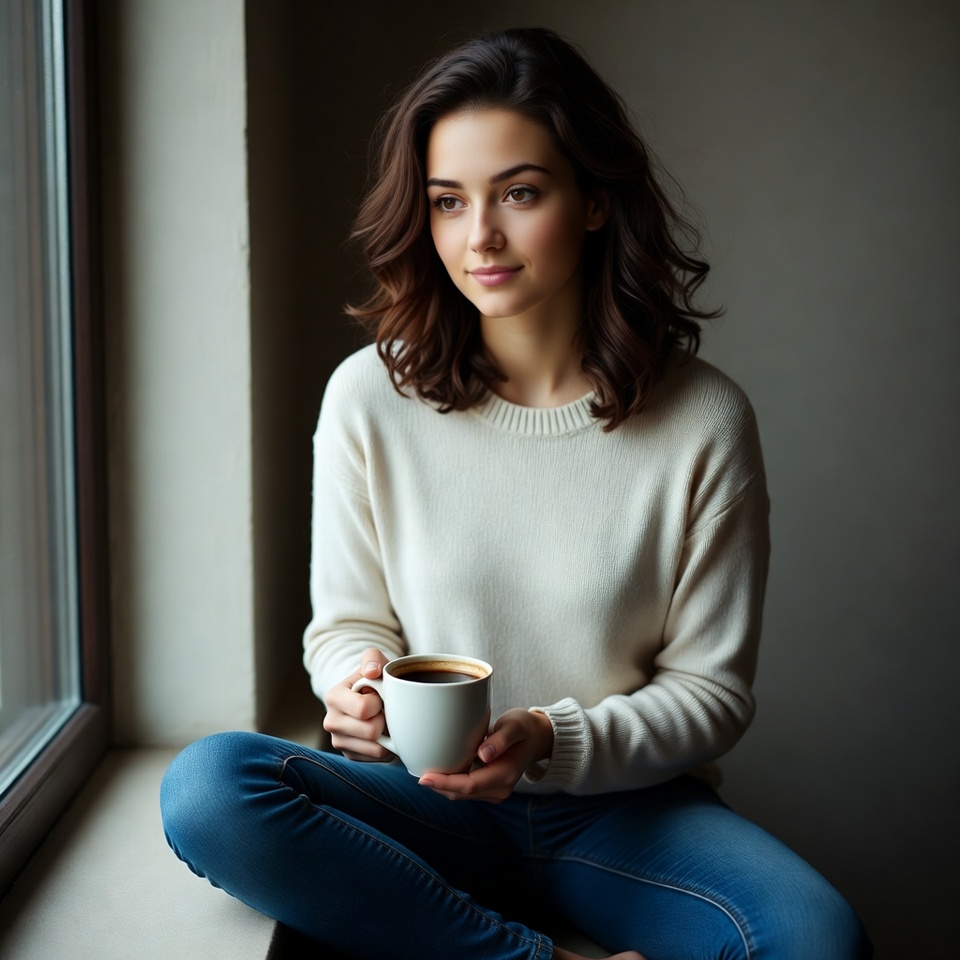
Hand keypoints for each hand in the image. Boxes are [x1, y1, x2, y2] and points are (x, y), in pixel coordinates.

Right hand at [322, 648, 394, 761]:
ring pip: (376, 748)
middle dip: (385, 719)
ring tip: (384, 719)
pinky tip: (383, 732)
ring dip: (388, 734)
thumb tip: (372, 671)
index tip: (379, 695)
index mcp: (334, 697)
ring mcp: (339, 742)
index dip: (379, 702)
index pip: (364, 709)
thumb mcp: (373, 661)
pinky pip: (378, 758)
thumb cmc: (373, 678)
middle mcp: (331, 722)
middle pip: (371, 731)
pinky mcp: (350, 756)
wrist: (369, 695)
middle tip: (384, 709)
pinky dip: (387, 746)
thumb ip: (372, 658)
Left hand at [418, 708, 553, 802]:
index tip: (423, 776)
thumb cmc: (524, 728)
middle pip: (461, 793)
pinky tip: (439, 769)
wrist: (537, 737)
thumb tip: (483, 754)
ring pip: (461, 794)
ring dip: (442, 785)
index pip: (468, 785)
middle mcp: (500, 788)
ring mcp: (495, 791)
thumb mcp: (515, 726)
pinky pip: (465, 790)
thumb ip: (501, 739)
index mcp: (505, 775)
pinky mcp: (490, 788)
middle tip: (415, 770)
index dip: (444, 782)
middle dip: (438, 785)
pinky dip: (450, 782)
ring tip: (423, 769)